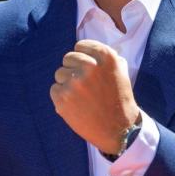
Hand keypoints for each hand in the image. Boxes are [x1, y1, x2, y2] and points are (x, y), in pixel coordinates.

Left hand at [50, 39, 139, 154]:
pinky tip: (76, 105)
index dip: (83, 57)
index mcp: (105, 56)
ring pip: (59, 74)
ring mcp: (75, 82)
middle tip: (85, 85)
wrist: (118, 129)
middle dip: (74, 70)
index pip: (80, 46)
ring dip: (67, 84)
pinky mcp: (63, 97)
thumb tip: (87, 49)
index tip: (88, 69)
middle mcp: (89, 66)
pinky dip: (62, 97)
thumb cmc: (119, 99)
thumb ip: (104, 57)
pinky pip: (54, 89)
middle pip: (67, 58)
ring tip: (82, 97)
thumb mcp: (120, 71)